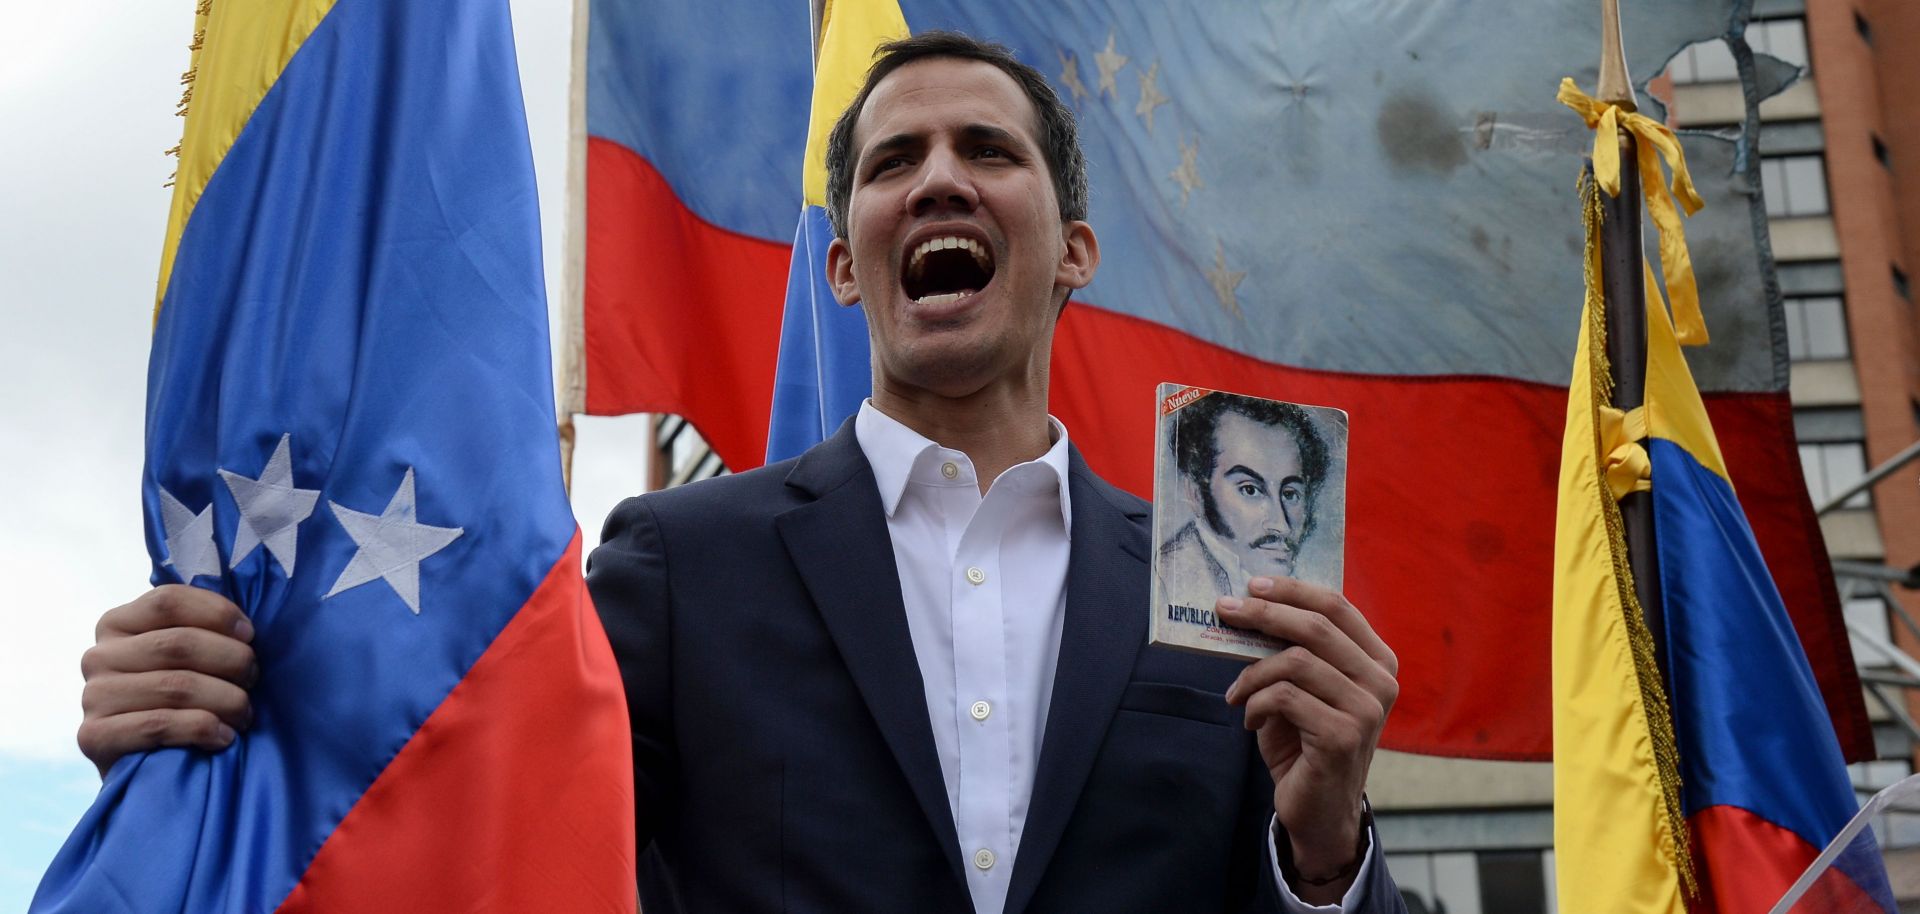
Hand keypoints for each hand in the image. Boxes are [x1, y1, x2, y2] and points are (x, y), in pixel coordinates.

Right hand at [78, 585, 257, 777]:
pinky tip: (224, 736)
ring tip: (245, 713)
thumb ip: (201, 630)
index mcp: (117, 624)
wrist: (146, 764)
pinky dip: (203, 729)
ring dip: (226, 699)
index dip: (218, 613)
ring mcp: (92, 696)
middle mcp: (98, 656)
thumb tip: (245, 628)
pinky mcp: (93, 736)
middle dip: (232, 661)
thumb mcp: (184, 656)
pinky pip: (159, 724)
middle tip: (253, 679)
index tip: (250, 635)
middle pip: (179, 643)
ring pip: (176, 686)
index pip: (169, 601)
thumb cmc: (177, 700)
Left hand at [1217, 576, 1396, 901]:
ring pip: (1295, 661)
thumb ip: (1291, 650)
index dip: (1292, 590)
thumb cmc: (1306, 742)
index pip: (1337, 607)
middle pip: (1316, 626)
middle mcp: (1381, 681)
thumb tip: (1249, 605)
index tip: (1252, 585)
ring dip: (1252, 673)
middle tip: (1223, 610)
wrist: (1319, 808)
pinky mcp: (1343, 736)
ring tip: (1235, 693)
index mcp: (1377, 661)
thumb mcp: (1302, 688)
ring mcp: (1367, 709)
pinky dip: (1254, 704)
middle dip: (1263, 614)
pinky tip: (1248, 720)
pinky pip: (1284, 697)